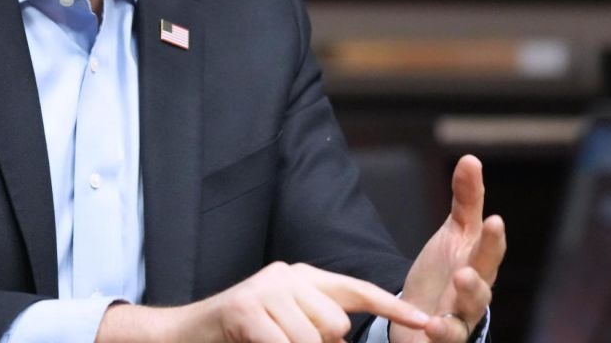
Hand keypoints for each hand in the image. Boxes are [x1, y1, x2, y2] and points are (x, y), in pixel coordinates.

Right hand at [97, 262, 432, 342]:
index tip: (427, 323)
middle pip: (336, 326)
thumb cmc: (240, 338)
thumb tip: (345, 335)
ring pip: (313, 339)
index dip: (393, 309)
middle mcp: (286, 275)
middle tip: (282, 341)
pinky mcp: (245, 310)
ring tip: (266, 342)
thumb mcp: (285, 326)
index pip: (356, 291)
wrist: (183, 336)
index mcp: (301, 277)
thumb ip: (316, 325)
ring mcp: (264, 290)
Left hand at [390, 155, 505, 342]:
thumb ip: (465, 199)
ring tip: (461, 281)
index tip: (493, 220)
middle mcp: (475, 292)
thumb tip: (470, 158)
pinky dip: (442, 333)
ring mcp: (462, 318)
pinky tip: (431, 326)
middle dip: (480, 273)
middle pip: (483, 282)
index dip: (492, 237)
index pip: (489, 248)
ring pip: (469, 313)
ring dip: (467, 298)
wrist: (423, 313)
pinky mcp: (445, 338)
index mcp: (479, 262)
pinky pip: (448, 338)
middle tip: (469, 264)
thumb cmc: (446, 269)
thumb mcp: (455, 232)